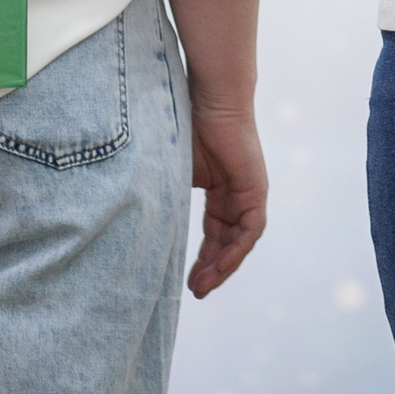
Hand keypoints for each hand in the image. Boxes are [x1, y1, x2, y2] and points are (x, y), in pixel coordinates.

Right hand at [185, 102, 266, 297]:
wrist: (209, 101)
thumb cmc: (186, 126)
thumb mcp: (173, 173)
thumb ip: (166, 198)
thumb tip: (138, 225)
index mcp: (219, 191)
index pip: (214, 234)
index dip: (201, 260)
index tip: (185, 282)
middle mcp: (236, 196)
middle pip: (226, 243)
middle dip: (211, 270)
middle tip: (194, 292)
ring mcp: (249, 194)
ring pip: (239, 242)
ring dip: (223, 266)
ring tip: (203, 287)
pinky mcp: (256, 191)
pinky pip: (250, 230)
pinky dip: (236, 250)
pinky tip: (220, 266)